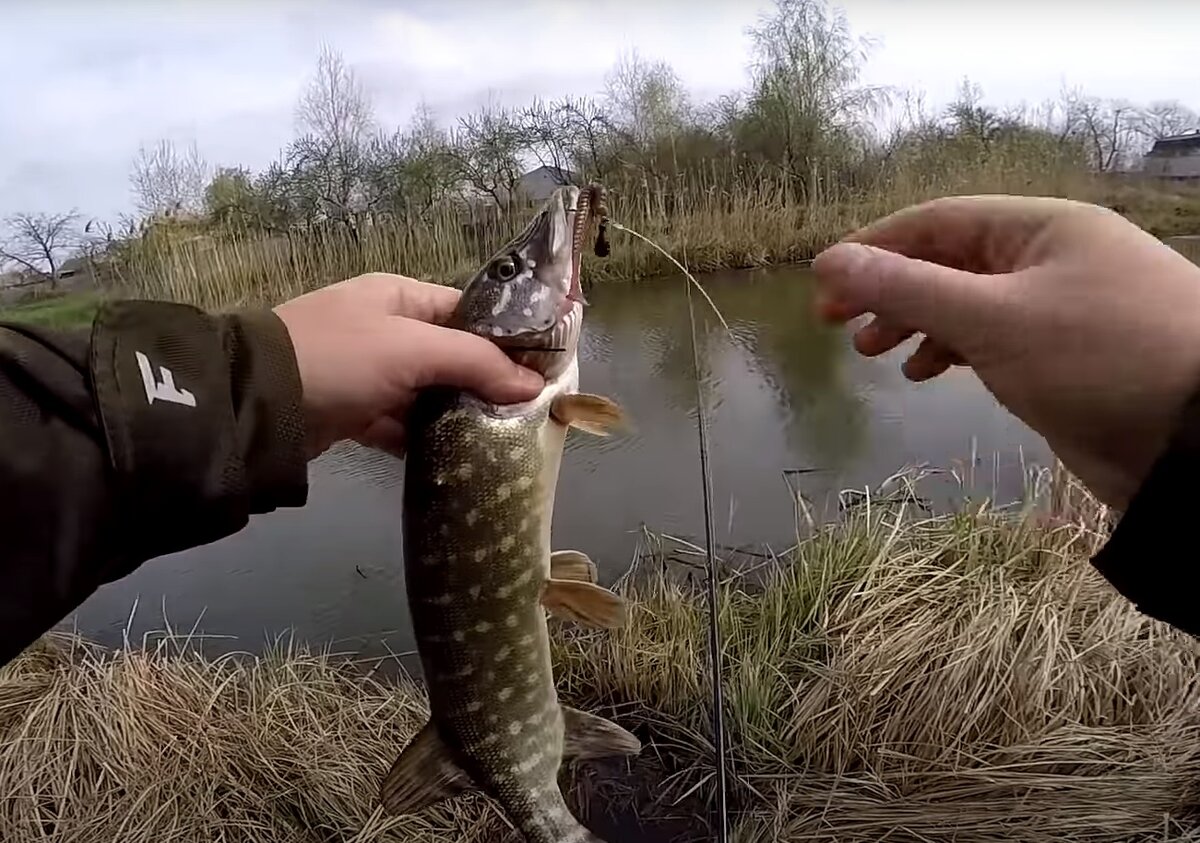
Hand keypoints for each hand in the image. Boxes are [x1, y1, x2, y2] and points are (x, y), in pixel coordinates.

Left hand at [272, 273, 543, 458]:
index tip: (545, 371)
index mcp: (399, 297)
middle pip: (452, 357)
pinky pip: (401, 426)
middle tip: (529, 415)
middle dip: (486, 385)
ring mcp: (368, 373)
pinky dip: (423, 442)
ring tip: (501, 442)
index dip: (507, 340)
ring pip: (428, 395)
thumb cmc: (340, 358)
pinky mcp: (354, 413)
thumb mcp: (413, 350)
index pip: (468, 313)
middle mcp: (385, 330)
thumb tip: (534, 385)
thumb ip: (476, 363)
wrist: (255, 404)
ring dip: (457, 417)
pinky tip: (455, 461)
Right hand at [812, 195, 1199, 509]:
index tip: (822, 283)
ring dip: (913, 323)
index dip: (873, 247)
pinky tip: (928, 373)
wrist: (1195, 438)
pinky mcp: (1062, 354)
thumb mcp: (992, 320)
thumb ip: (908, 289)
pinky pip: (991, 337)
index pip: (936, 221)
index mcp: (1040, 227)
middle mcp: (1048, 257)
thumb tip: (830, 261)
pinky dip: (952, 350)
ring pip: (966, 302)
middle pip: (947, 260)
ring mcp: (1057, 306)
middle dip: (888, 289)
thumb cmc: (1095, 358)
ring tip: (871, 353)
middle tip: (834, 324)